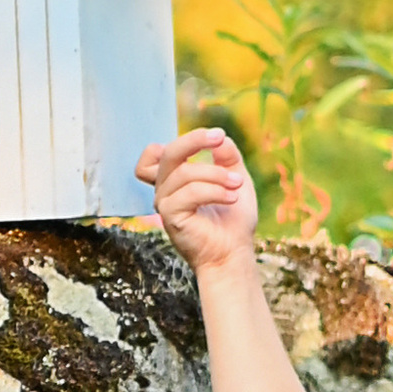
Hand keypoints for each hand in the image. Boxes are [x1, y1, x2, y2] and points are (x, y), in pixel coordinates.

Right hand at [136, 128, 257, 278]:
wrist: (233, 253)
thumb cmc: (232, 220)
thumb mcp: (235, 177)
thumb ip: (227, 156)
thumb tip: (220, 138)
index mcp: (174, 180)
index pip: (155, 153)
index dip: (182, 140)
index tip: (216, 138)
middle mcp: (164, 190)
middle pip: (168, 153)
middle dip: (195, 141)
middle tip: (220, 138)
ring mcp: (163, 203)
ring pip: (184, 173)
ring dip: (216, 175)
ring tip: (237, 185)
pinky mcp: (169, 216)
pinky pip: (190, 192)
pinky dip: (214, 191)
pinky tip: (231, 197)